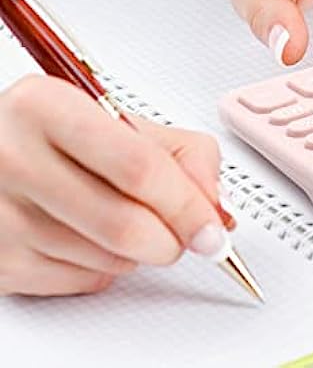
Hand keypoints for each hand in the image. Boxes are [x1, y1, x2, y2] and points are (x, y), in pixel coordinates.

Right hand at [0, 75, 229, 296]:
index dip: (186, 204)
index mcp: (47, 107)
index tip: (213, 226)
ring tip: (133, 216)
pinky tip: (97, 235)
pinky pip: (80, 282)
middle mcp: (14, 158)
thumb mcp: (123, 120)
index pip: (137, 167)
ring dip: (141, 251)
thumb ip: (183, 153)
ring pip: (106, 259)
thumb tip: (214, 207)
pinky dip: (109, 266)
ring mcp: (0, 213)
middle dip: (172, 238)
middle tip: (187, 233)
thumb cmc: (61, 132)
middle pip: (123, 224)